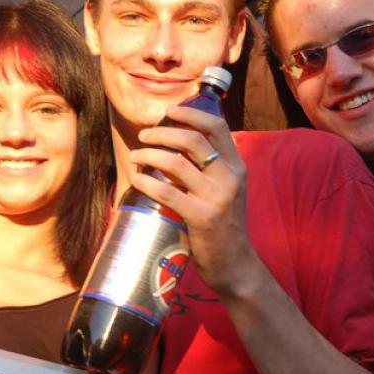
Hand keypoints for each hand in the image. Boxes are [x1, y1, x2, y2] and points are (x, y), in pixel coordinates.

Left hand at [129, 106, 257, 296]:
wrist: (234, 262)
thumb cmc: (224, 222)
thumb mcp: (227, 188)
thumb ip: (212, 166)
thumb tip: (179, 141)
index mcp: (237, 166)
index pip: (218, 127)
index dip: (192, 114)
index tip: (170, 111)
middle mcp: (230, 177)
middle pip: (193, 140)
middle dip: (163, 132)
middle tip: (144, 135)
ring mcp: (217, 198)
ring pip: (177, 163)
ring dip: (150, 154)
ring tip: (135, 155)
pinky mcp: (202, 218)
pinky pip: (168, 193)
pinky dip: (147, 182)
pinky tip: (136, 178)